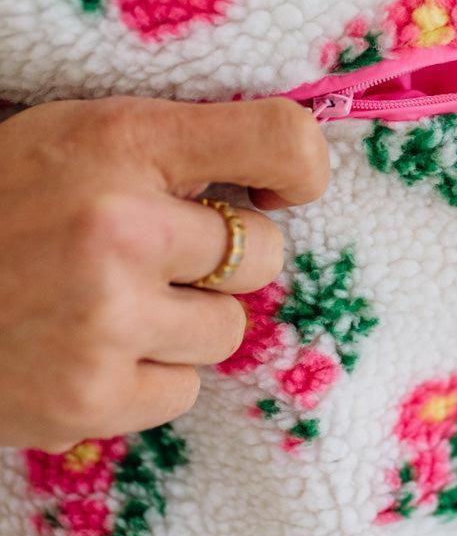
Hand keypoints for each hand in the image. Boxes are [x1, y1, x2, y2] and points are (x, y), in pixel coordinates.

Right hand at [0, 96, 328, 450]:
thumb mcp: (76, 137)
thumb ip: (171, 149)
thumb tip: (282, 181)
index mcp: (121, 139)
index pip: (281, 138)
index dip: (301, 167)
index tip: (281, 189)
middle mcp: (121, 227)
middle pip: (264, 256)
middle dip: (220, 262)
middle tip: (155, 257)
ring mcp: (106, 319)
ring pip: (227, 330)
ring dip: (185, 324)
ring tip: (110, 305)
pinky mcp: (89, 398)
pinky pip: (183, 391)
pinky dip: (147, 378)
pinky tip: (89, 350)